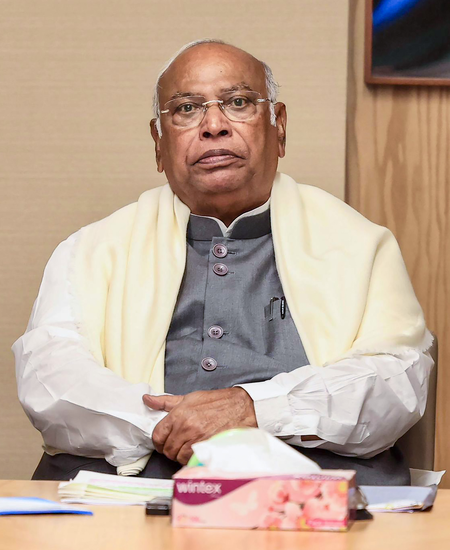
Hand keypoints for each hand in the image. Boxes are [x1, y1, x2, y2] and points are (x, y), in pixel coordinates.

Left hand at [142, 388, 256, 464]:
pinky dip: (191, 458)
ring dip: (180, 455)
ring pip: (178, 457)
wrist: (240, 407)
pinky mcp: (207, 447)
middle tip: (177, 444)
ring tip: (187, 447)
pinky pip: (191, 460)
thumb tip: (147, 400)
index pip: (157, 435)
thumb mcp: (189, 398)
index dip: (158, 441)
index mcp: (179, 414)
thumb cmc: (215, 401)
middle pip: (167, 449)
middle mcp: (186, 427)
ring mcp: (197, 439)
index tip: (162, 441)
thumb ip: (165, 402)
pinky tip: (195, 451)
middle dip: (169, 449)